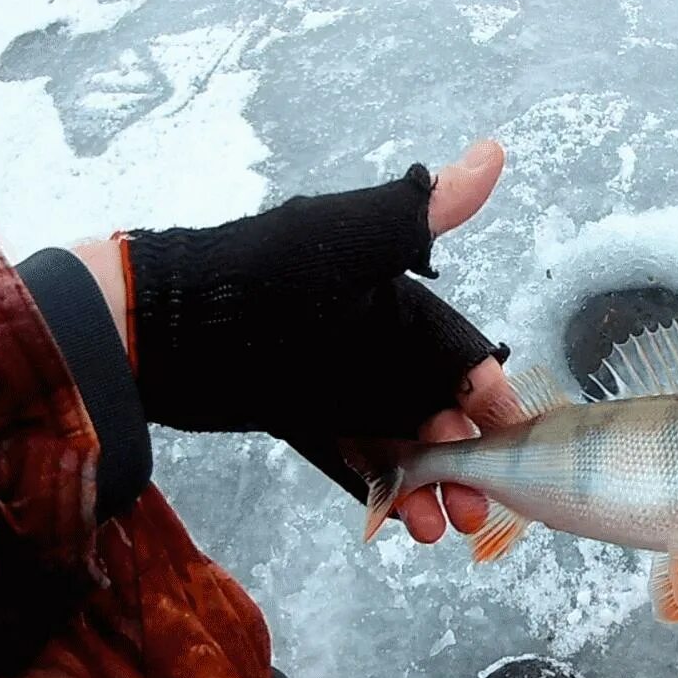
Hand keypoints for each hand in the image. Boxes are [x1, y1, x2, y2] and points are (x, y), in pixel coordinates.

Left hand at [87, 139, 517, 542]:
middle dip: (468, 464)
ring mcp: (344, 393)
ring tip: (442, 526)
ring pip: (408, 451)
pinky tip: (404, 526)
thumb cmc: (264, 275)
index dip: (493, 407)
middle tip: (474, 507)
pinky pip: (359, 468)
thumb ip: (422, 214)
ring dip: (433, 490)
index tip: (512, 449)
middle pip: (444, 417)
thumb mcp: (351, 240)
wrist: (165, 325)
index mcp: (400, 311)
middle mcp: (379, 353)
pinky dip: (387, 497)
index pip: (466, 365)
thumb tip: (496, 150)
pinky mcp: (308, 424)